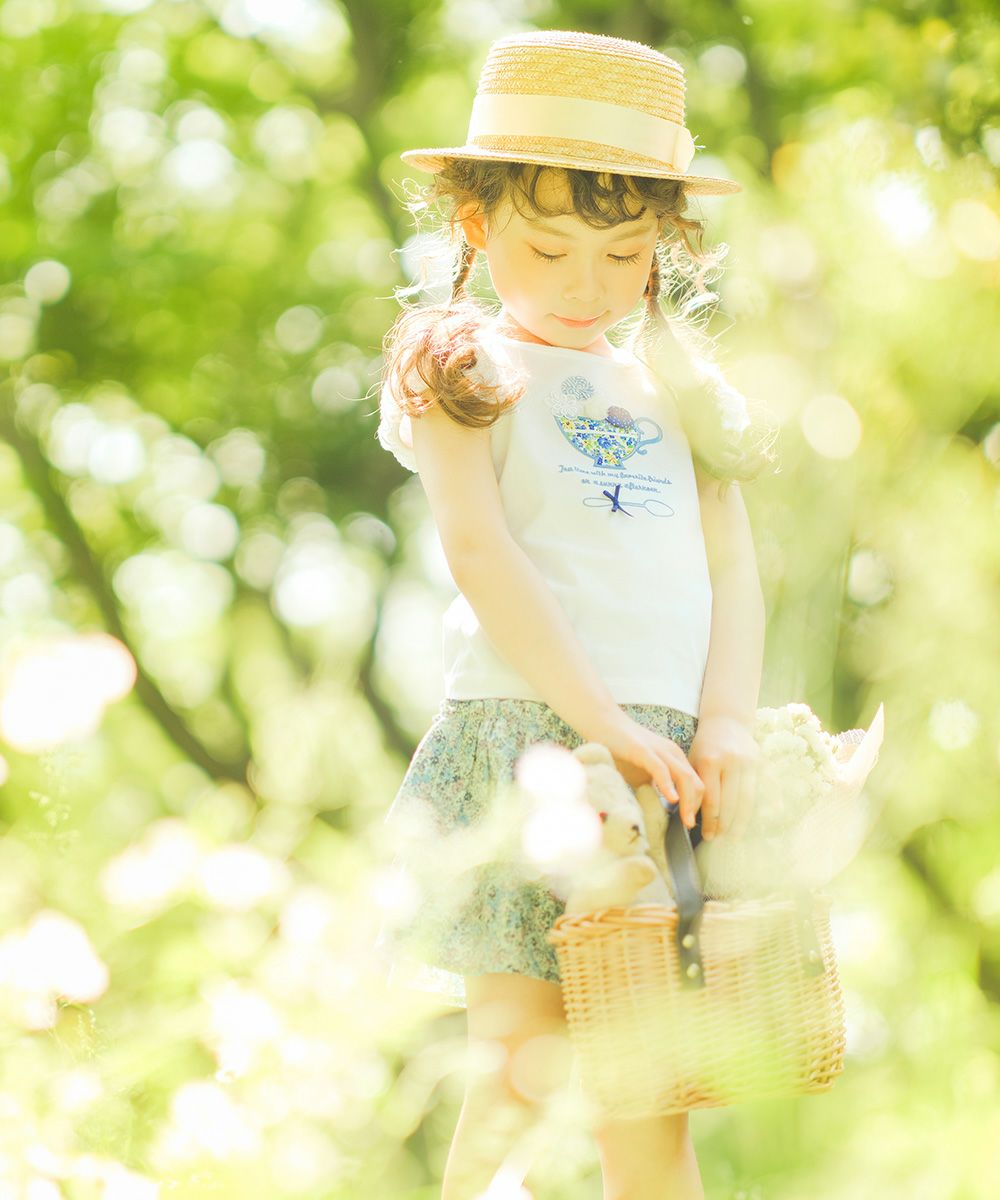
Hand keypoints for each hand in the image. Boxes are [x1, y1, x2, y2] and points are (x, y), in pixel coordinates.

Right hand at [586, 710, 704, 829]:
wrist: (604, 724)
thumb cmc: (622, 750)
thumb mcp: (642, 774)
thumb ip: (653, 788)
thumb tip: (657, 811)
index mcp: (675, 759)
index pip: (696, 784)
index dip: (696, 805)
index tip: (690, 823)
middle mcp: (673, 753)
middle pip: (696, 783)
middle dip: (696, 807)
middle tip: (690, 827)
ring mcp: (659, 751)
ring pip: (684, 777)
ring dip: (687, 801)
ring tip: (686, 820)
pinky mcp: (643, 750)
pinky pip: (661, 769)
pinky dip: (668, 785)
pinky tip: (671, 800)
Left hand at [688, 713, 759, 839]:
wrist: (726, 722)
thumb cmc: (704, 747)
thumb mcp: (692, 762)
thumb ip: (693, 787)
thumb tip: (690, 818)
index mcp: (710, 761)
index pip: (711, 800)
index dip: (710, 821)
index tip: (707, 836)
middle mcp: (731, 761)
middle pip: (731, 802)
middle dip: (725, 825)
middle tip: (721, 841)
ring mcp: (749, 762)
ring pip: (748, 798)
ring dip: (743, 821)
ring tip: (736, 836)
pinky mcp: (762, 762)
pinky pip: (768, 786)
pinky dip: (771, 801)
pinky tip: (769, 817)